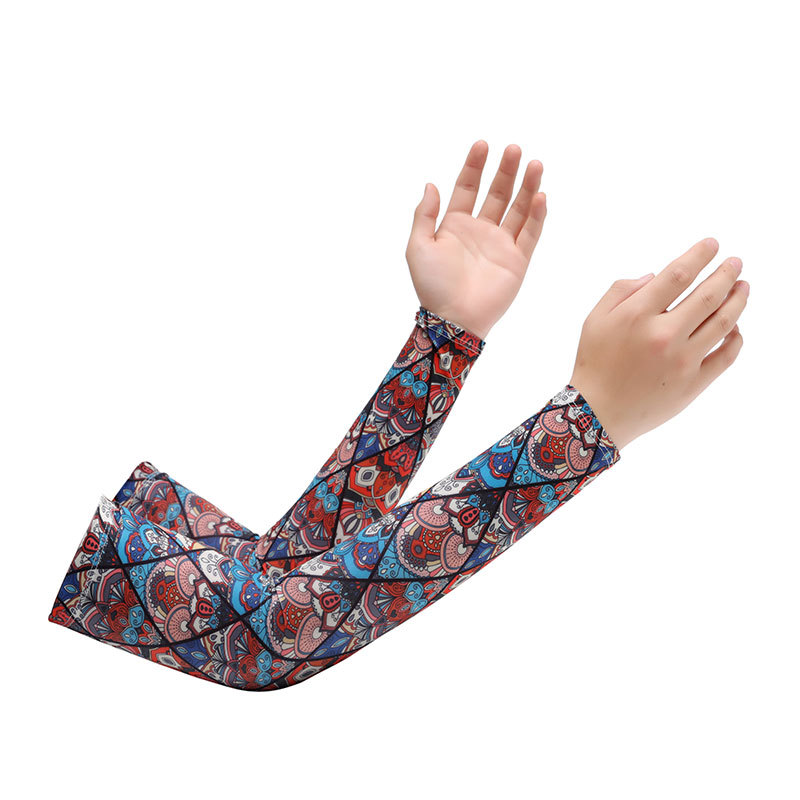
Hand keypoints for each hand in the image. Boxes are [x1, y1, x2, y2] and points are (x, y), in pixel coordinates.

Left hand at [405, 140, 545, 339]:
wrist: (453, 319)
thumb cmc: (432, 286)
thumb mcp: (418, 247)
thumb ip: (424, 215)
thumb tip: (431, 184)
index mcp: (455, 225)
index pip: (467, 188)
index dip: (475, 166)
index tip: (482, 145)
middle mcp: (480, 231)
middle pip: (497, 193)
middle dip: (506, 171)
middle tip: (514, 149)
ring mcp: (501, 245)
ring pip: (518, 209)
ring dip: (527, 187)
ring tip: (534, 164)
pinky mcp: (517, 261)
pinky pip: (530, 234)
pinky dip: (537, 216)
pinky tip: (540, 196)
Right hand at [569, 237, 748, 449]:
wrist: (597, 413)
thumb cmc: (594, 363)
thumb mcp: (594, 320)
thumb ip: (621, 291)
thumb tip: (654, 277)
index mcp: (637, 316)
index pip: (678, 275)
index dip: (699, 256)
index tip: (712, 245)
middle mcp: (663, 335)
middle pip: (708, 295)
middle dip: (727, 273)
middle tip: (736, 263)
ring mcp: (682, 360)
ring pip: (724, 322)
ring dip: (738, 300)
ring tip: (744, 287)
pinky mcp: (693, 383)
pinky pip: (726, 356)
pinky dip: (736, 338)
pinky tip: (736, 327)